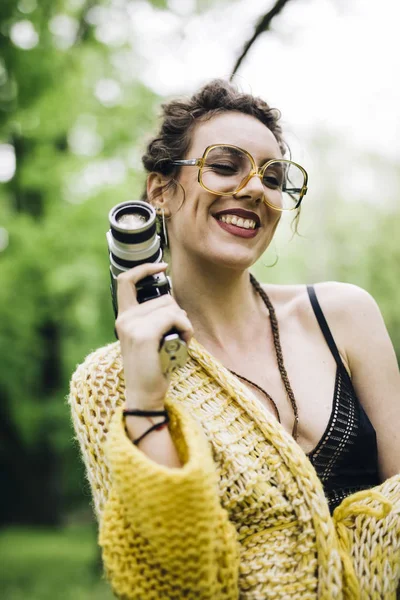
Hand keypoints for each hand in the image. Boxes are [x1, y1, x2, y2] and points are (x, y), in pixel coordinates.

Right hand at [115, 263, 192, 409]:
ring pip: (171, 307)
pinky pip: (175, 318)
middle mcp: (125, 319)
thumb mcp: (148, 338)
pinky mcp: (144, 335)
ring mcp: (132, 326)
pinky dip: (186, 328)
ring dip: (183, 323)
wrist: (144, 395)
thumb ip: (153, 318)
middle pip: (163, 298)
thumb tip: (171, 297)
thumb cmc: (152, 367)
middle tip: (179, 334)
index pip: (125, 281)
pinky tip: (183, 342)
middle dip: (178, 313)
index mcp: (123, 318)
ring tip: (179, 341)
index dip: (144, 269)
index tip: (162, 266)